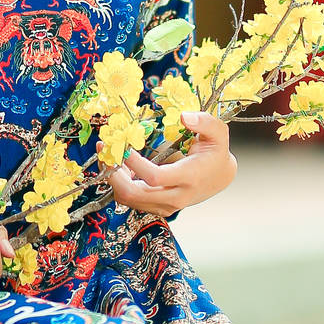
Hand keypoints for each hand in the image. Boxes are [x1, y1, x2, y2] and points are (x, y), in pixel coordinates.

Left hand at [107, 112, 234, 217]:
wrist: (218, 177)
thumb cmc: (215, 152)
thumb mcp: (217, 133)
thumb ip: (205, 122)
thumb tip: (184, 116)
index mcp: (189, 177)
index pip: (155, 177)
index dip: (134, 163)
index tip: (122, 146)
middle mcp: (177, 196)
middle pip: (135, 194)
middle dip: (114, 174)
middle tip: (105, 151)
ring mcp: (167, 205)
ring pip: (129, 200)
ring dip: (114, 179)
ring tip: (110, 155)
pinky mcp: (159, 208)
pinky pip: (132, 201)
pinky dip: (120, 185)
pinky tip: (120, 166)